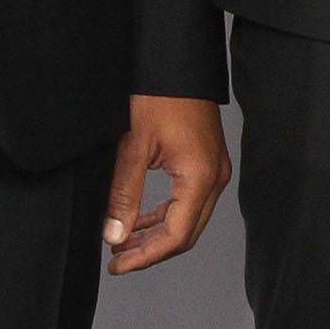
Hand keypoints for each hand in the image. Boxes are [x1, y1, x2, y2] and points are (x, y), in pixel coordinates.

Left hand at [103, 96, 231, 273]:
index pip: (175, 235)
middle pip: (185, 234)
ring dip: (156, 235)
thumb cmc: (157, 95)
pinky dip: (165, 215)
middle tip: (117, 260)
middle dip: (150, 251)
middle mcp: (215, 178)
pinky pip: (189, 202)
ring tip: (122, 243)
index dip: (145, 256)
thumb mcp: (132, 147)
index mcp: (200, 177)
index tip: (118, 265)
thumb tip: (114, 235)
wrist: (175, 62)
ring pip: (188, 220)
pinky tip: (141, 221)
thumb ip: (124, 196)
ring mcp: (214, 170)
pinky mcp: (207, 163)